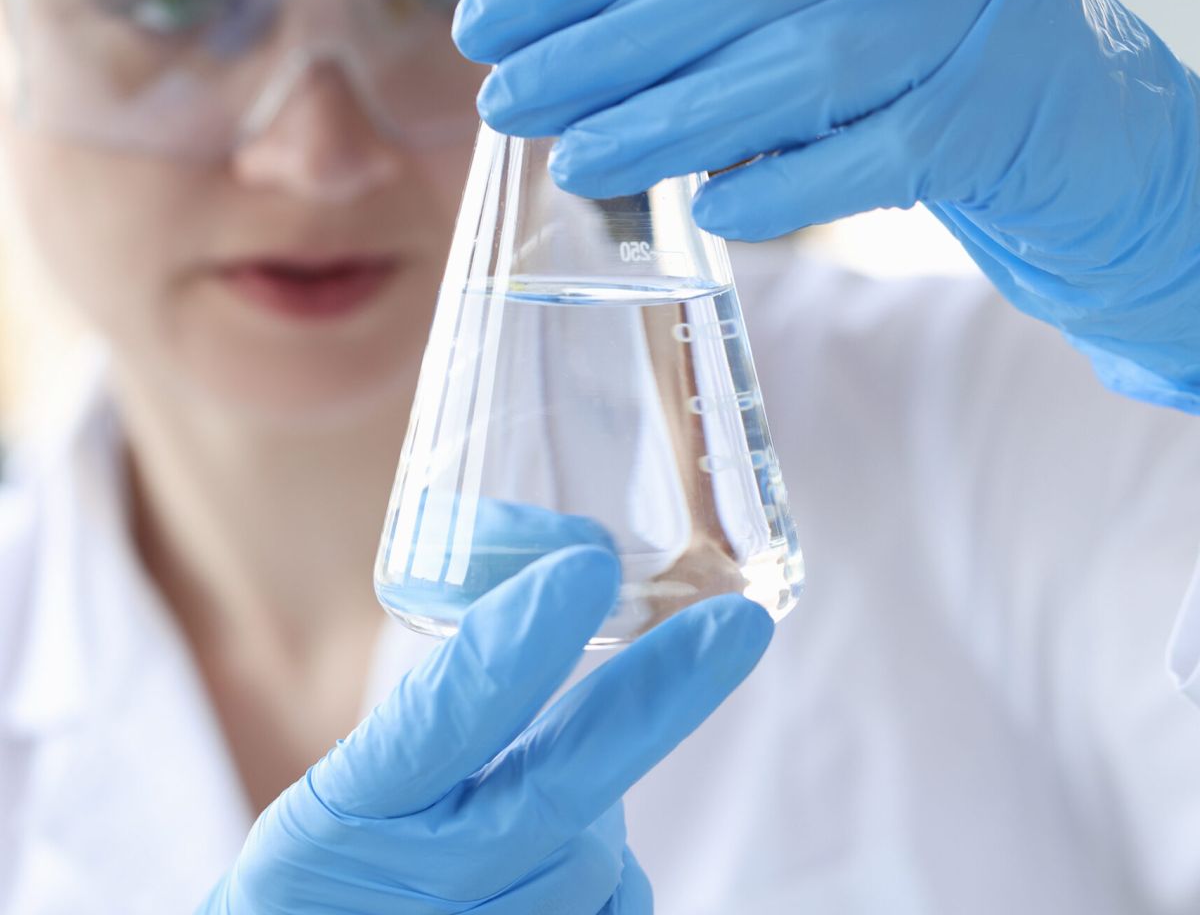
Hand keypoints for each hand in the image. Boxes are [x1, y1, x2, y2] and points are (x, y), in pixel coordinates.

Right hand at [198, 546, 772, 912]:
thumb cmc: (329, 878)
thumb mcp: (347, 786)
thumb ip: (446, 711)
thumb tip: (577, 602)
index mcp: (343, 818)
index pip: (435, 723)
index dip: (516, 646)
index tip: (587, 568)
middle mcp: (414, 892)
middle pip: (554, 796)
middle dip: (651, 701)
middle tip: (737, 624)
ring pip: (600, 854)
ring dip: (596, 801)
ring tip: (534, 796)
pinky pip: (617, 908)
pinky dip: (607, 868)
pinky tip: (557, 858)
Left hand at [455, 0, 1199, 412]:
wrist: (1098, 140)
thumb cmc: (935, 80)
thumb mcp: (835, 20)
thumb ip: (733, 14)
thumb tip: (579, 33)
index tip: (489, 20)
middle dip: (604, 50)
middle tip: (505, 99)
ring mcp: (978, 15)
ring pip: (799, 67)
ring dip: (672, 120)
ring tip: (578, 158)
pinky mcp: (1011, 112)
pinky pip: (881, 155)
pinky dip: (789, 183)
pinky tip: (712, 208)